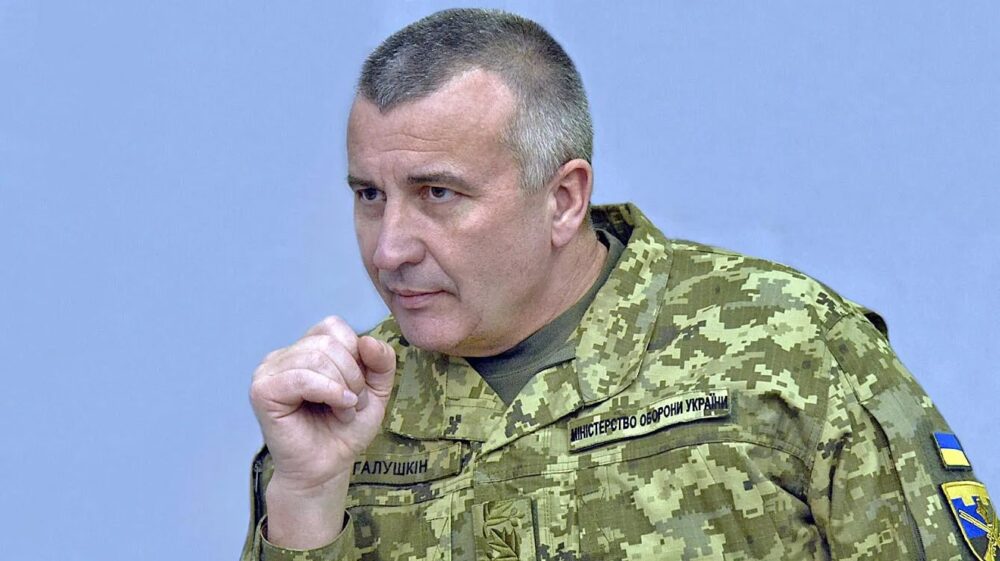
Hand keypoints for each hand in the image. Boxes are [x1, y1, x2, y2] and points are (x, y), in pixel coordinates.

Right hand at [249, 316, 396, 547]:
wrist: (328, 467)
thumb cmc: (345, 429)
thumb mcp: (376, 389)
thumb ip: (381, 360)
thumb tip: (366, 340)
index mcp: (306, 348)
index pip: (334, 326)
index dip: (356, 354)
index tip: (357, 386)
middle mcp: (284, 355)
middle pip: (328, 342)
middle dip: (352, 375)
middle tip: (352, 404)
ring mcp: (269, 371)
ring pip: (317, 357)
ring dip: (343, 387)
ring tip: (344, 411)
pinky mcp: (262, 391)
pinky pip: (301, 377)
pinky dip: (329, 392)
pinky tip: (339, 408)